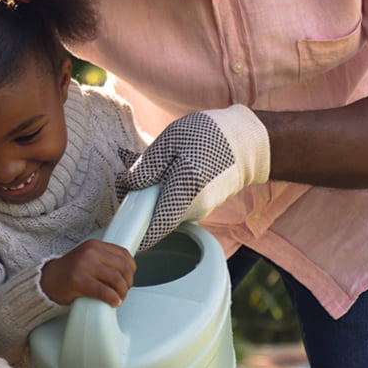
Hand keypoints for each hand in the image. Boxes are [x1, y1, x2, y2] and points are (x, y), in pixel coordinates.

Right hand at [40, 240, 135, 306]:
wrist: (46, 281)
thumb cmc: (70, 273)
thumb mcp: (88, 258)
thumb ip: (105, 260)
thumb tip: (128, 272)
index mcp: (95, 245)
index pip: (124, 254)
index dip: (131, 269)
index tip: (128, 279)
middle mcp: (90, 252)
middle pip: (123, 267)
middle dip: (128, 283)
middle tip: (123, 292)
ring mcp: (83, 265)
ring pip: (116, 279)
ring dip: (122, 292)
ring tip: (118, 298)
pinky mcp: (78, 280)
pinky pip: (103, 291)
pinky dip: (112, 298)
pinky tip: (113, 302)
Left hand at [114, 103, 269, 253]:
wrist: (248, 142)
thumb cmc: (210, 135)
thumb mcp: (172, 140)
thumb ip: (147, 166)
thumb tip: (127, 185)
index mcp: (183, 192)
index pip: (153, 229)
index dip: (133, 231)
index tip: (119, 220)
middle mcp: (192, 209)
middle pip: (154, 217)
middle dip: (138, 200)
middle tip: (130, 174)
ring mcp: (199, 211)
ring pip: (165, 209)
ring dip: (152, 192)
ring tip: (154, 165)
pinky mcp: (203, 206)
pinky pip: (176, 203)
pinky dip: (166, 190)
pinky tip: (169, 169)